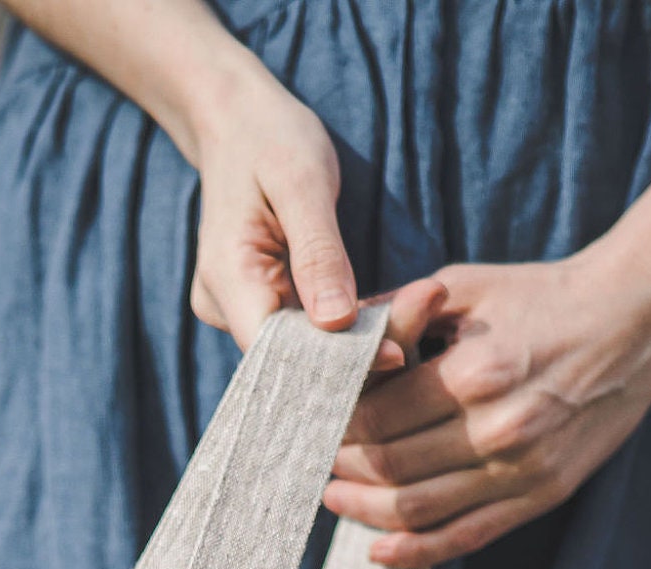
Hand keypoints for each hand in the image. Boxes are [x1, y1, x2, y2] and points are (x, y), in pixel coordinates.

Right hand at [187, 59, 399, 360]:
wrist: (237, 121)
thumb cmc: (270, 137)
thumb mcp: (302, 181)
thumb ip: (319, 253)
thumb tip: (337, 322)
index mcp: (228, 278)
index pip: (277, 352)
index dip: (333, 364)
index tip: (396, 352)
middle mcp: (225, 308)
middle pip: (293, 361)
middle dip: (359, 352)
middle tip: (426, 309)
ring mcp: (239, 312)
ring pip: (302, 353)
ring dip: (359, 343)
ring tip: (420, 306)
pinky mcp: (260, 307)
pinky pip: (304, 335)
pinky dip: (346, 330)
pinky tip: (388, 312)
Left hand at [325, 253, 650, 564]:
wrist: (636, 322)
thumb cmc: (545, 297)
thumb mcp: (470, 286)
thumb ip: (399, 312)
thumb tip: (334, 335)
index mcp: (475, 372)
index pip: (378, 416)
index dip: (334, 427)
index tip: (313, 424)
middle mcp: (497, 428)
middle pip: (392, 467)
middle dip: (344, 469)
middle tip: (316, 462)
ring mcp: (521, 470)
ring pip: (420, 511)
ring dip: (367, 513)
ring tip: (336, 501)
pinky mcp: (541, 495)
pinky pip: (466, 537)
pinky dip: (417, 552)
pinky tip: (380, 551)